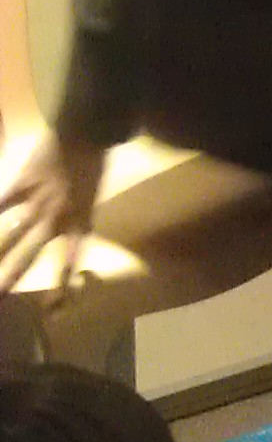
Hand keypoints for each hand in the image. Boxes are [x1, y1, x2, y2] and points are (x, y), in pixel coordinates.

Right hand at [0, 132, 104, 298]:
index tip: (53, 311)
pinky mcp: (21, 183)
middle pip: (30, 255)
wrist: (88, 130)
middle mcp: (59, 218)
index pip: (70, 262)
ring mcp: (38, 202)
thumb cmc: (92, 164)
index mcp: (80, 223)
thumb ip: (75, 218)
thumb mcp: (91, 197)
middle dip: (11, 277)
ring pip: (10, 234)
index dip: (62, 287)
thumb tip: (59, 234)